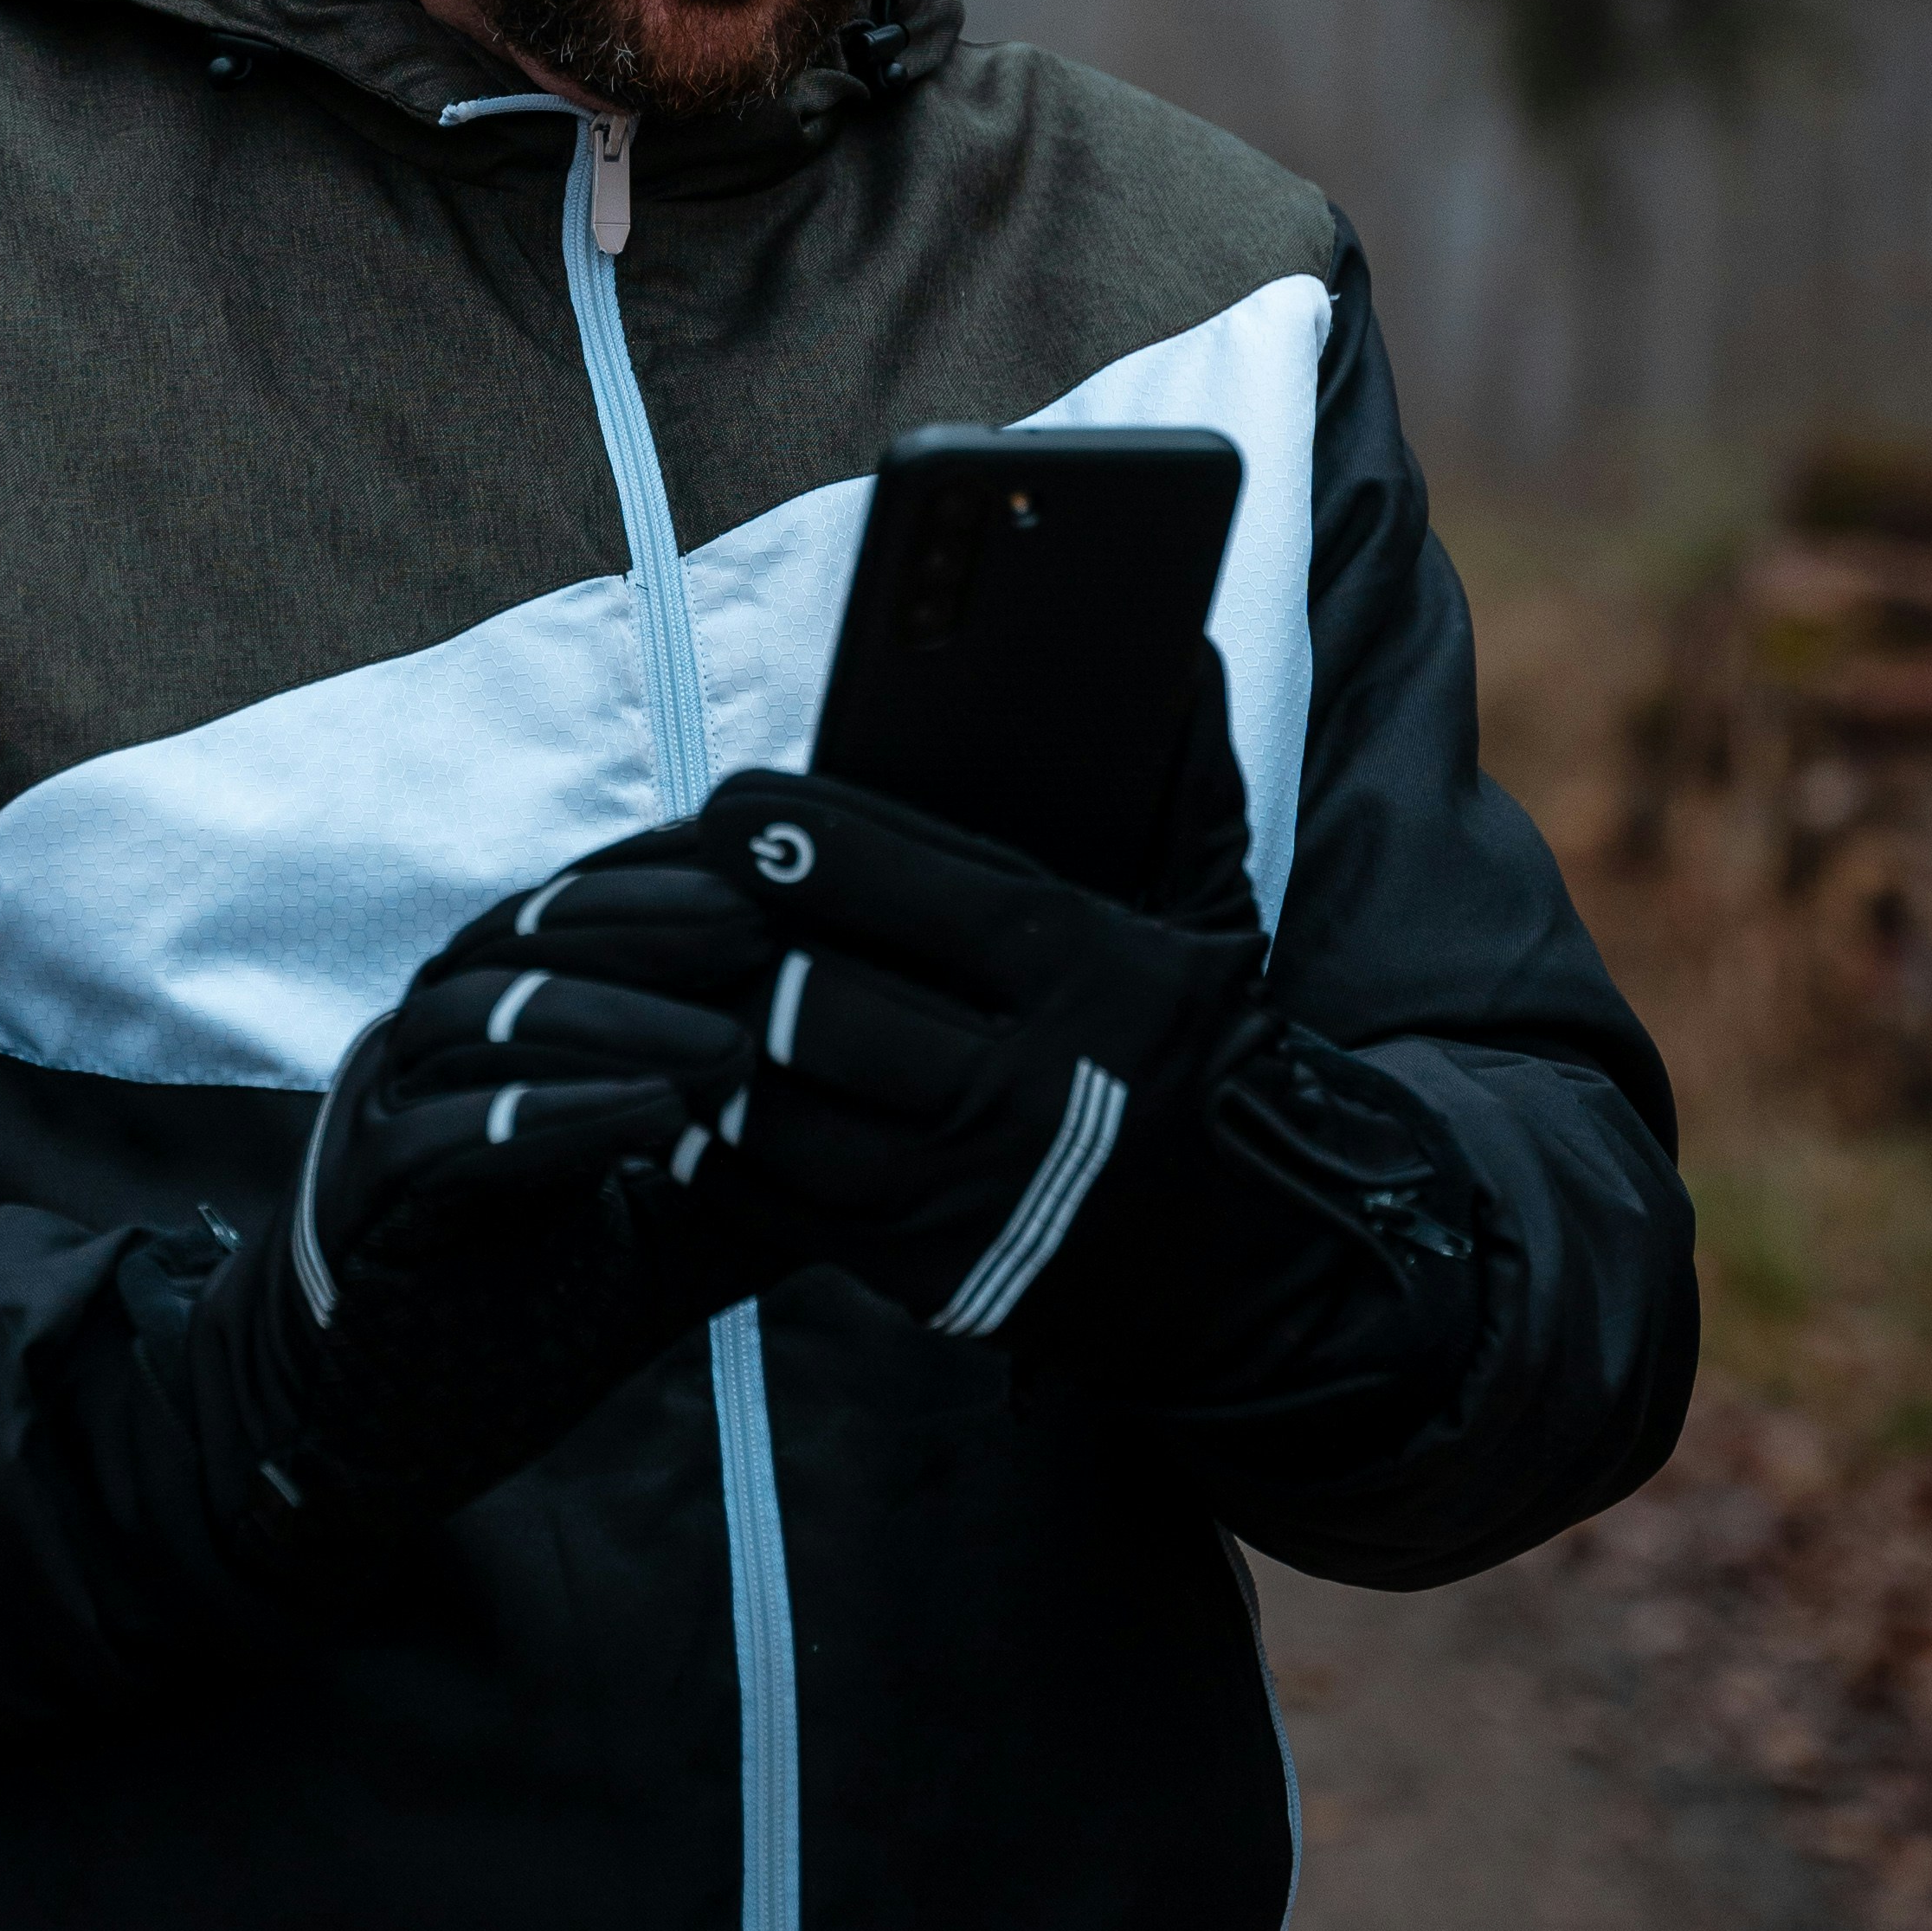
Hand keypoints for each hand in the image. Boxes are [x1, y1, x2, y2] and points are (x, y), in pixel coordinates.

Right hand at [182, 880, 749, 1579]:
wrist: (367, 1433)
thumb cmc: (509, 1314)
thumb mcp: (660, 1231)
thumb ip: (745, 1173)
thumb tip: (883, 1132)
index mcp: (488, 1028)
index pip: (570, 911)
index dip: (663, 878)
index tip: (772, 871)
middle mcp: (424, 1048)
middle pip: (520, 938)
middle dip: (643, 920)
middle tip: (757, 925)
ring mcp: (380, 1117)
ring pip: (477, 1020)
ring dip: (610, 1019)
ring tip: (728, 1048)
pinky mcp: (362, 1206)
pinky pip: (444, 1140)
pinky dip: (549, 1121)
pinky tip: (648, 1119)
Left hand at [490, 711, 1477, 1380]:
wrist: (1272, 1274)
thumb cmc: (1217, 1061)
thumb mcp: (1214, 918)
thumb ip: (1182, 781)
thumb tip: (1177, 653)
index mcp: (1089, 980)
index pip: (917, 891)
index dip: (805, 847)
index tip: (728, 811)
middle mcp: (1026, 1090)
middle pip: (821, 1007)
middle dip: (731, 950)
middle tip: (672, 904)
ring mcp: (969, 1196)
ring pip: (781, 1110)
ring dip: (705, 1046)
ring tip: (659, 992)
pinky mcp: (928, 1278)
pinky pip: (777, 1204)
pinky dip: (715, 1146)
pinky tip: (680, 1093)